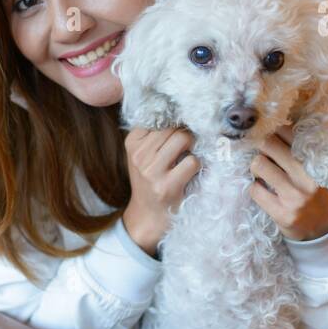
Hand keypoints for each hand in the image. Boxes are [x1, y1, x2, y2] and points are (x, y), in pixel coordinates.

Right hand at [122, 126, 200, 255]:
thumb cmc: (150, 180)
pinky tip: (188, 174)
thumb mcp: (143, 154)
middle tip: (185, 149)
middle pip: (173, 127)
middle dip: (185, 135)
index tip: (175, 135)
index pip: (159, 117)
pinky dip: (196, 165)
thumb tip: (184, 113)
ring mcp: (152, 171)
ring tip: (185, 159)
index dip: (173, 124)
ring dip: (191, 148)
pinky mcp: (167, 186)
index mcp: (131, 142)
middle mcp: (139, 155)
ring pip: (183, 138)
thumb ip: (156, 134)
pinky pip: (192, 161)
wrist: (147, 216)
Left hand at [249, 125, 327, 240]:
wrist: (326, 228)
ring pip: (258, 164)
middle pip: (268, 143)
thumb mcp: (318, 166)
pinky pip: (254, 189)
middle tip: (260, 150)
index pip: (287, 131)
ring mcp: (295, 195)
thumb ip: (302, 147)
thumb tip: (275, 123)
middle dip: (260, 144)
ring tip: (262, 171)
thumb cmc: (317, 190)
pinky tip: (263, 190)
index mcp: (318, 160)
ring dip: (256, 166)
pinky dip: (255, 187)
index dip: (273, 130)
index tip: (266, 132)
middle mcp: (308, 176)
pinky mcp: (282, 213)